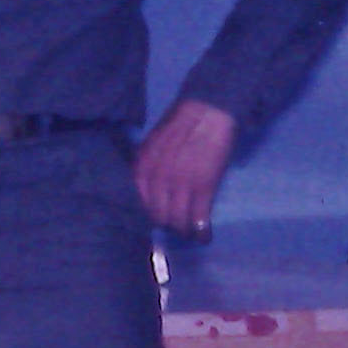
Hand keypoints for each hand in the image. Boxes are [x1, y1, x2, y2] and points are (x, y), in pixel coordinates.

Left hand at [132, 99, 238, 238]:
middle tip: (177, 228)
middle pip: (158, 218)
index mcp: (142, 167)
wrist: (207, 111)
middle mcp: (156, 179)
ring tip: (192, 234)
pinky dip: (201, 232)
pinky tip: (205, 236)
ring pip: (178, 222)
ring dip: (185, 232)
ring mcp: (180, 184)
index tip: (159, 221)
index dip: (150, 217)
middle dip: (168, 227)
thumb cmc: (181, 126)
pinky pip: (199, 219)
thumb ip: (148, 169)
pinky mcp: (203, 187)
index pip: (139, 205)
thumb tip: (149, 192)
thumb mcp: (153, 146)